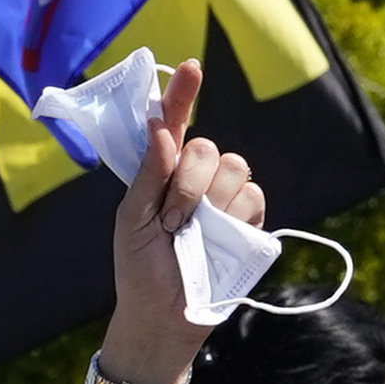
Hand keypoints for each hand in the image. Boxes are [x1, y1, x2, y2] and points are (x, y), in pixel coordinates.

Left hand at [98, 58, 261, 383]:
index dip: (184, 95)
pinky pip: (254, 198)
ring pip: (235, 169)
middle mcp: (197, 179)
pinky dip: (235, 219)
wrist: (164, 316)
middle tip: (171, 221)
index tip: (192, 67)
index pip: (175, 124)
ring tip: (191, 236)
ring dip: (210, 204)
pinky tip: (219, 240)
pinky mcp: (249, 222)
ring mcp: (225, 200)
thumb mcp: (130, 220)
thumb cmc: (138, 268)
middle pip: (209, 148)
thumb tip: (162, 127)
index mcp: (163, 172)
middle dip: (189, 183)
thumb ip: (148, 174)